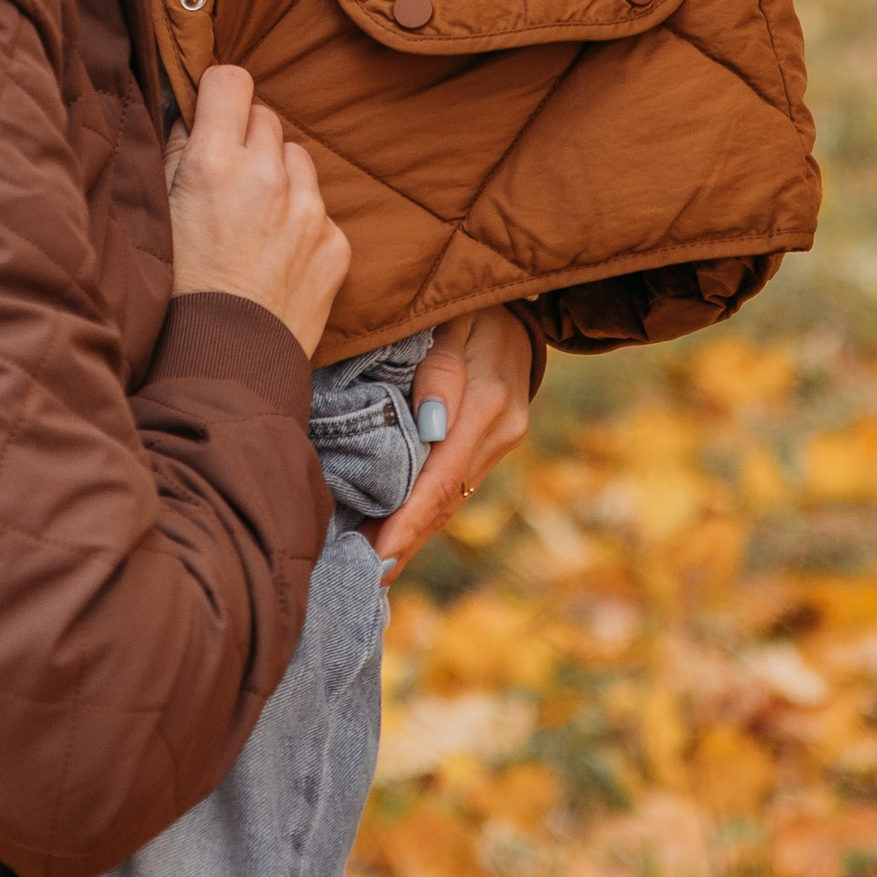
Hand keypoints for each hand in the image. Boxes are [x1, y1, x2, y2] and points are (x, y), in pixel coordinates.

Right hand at [168, 63, 350, 360]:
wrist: (225, 364)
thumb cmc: (178, 289)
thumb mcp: (160, 213)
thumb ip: (178, 153)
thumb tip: (195, 114)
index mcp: (214, 162)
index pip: (231, 80)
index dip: (220, 95)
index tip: (215, 114)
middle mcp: (266, 176)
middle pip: (267, 117)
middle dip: (248, 138)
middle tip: (230, 178)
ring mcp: (308, 210)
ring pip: (298, 158)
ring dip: (280, 176)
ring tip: (255, 220)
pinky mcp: (335, 242)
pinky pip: (321, 208)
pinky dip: (302, 222)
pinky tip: (278, 254)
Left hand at [369, 304, 533, 574]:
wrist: (517, 301)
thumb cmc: (471, 298)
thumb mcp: (456, 315)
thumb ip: (442, 367)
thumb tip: (430, 426)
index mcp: (488, 402)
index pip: (443, 475)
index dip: (408, 519)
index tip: (375, 554)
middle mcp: (499, 432)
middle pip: (446, 500)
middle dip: (404, 541)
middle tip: (359, 578)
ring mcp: (498, 442)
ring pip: (450, 500)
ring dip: (411, 534)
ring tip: (365, 569)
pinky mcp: (490, 444)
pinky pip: (452, 486)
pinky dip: (422, 513)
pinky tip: (391, 535)